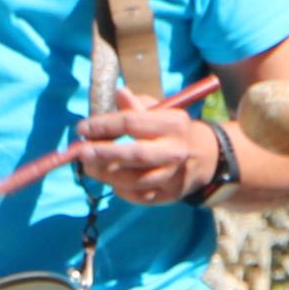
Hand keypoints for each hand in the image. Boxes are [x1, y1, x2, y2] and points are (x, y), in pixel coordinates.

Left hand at [76, 86, 223, 205]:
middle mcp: (175, 151)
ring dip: (107, 174)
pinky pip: (139, 196)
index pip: (132, 123)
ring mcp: (174, 176)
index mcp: (173, 124)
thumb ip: (137, 104)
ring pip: (135, 180)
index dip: (103, 125)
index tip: (82, 128)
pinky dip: (120, 190)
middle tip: (81, 152)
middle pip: (135, 155)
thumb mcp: (161, 111)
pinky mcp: (170, 195)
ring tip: (89, 167)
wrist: (207, 157)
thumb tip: (118, 93)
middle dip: (104, 153)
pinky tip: (111, 180)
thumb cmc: (172, 130)